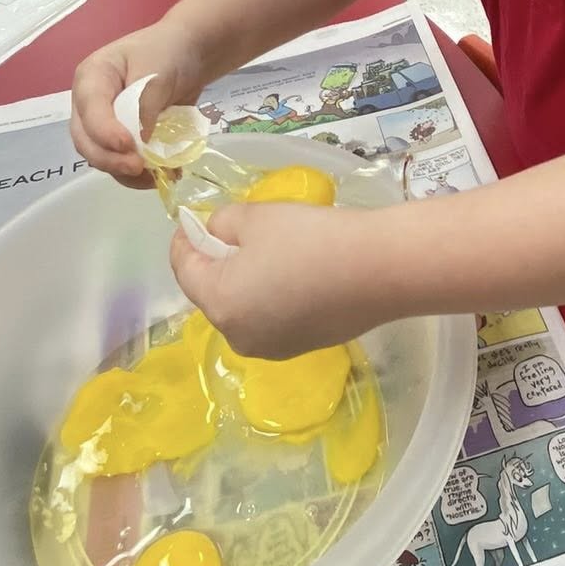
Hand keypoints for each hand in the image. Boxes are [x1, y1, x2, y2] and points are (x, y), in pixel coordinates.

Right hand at [71, 24, 204, 186]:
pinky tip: (162, 174)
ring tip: (156, 175)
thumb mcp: (157, 70)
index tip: (129, 145)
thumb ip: (145, 104)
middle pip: (85, 140)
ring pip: (101, 157)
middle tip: (138, 167)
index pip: (90, 109)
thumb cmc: (168, 51)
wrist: (189, 54)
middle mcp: (90, 104)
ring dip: (125, 173)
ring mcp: (104, 125)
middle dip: (109, 159)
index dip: (105, 132)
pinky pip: (121, 163)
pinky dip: (139, 175)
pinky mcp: (122, 140)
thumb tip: (141, 140)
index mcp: (92, 77)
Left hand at [170, 202, 382, 356]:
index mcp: (220, 304)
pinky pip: (271, 318)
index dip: (185, 239)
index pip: (184, 269)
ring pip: (243, 308)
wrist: (380, 270)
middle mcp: (238, 336)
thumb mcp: (255, 217)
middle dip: (218, 262)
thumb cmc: (311, 239)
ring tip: (269, 252)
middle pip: (213, 292)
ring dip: (245, 281)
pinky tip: (296, 273)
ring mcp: (271, 348)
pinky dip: (272, 297)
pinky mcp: (302, 348)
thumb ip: (222, 223)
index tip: (194, 220)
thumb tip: (215, 234)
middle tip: (236, 231)